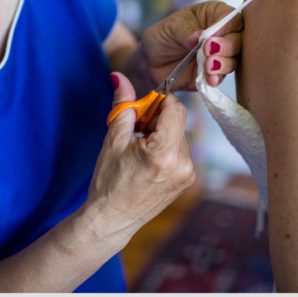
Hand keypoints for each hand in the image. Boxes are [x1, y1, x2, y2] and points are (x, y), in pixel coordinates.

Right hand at [80, 72, 195, 244]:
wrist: (112, 219)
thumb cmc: (109, 181)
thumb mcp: (113, 139)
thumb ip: (122, 105)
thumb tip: (120, 77)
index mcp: (164, 152)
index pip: (175, 109)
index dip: (159, 102)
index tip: (141, 109)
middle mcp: (183, 163)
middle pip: (178, 122)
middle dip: (157, 119)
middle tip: (135, 130)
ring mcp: (189, 174)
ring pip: (180, 136)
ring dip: (162, 134)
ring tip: (140, 149)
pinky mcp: (188, 180)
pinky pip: (181, 152)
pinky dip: (166, 148)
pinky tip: (148, 160)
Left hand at [141, 0, 242, 89]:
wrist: (149, 61)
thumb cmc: (162, 36)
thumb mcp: (171, 27)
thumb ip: (186, 31)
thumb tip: (200, 36)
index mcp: (215, 15)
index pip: (232, 18)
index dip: (227, 28)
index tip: (212, 36)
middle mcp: (222, 35)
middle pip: (238, 40)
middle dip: (227, 46)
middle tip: (208, 50)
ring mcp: (220, 56)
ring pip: (234, 59)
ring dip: (223, 64)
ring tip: (208, 65)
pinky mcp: (214, 74)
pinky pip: (221, 77)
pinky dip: (217, 78)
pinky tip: (210, 79)